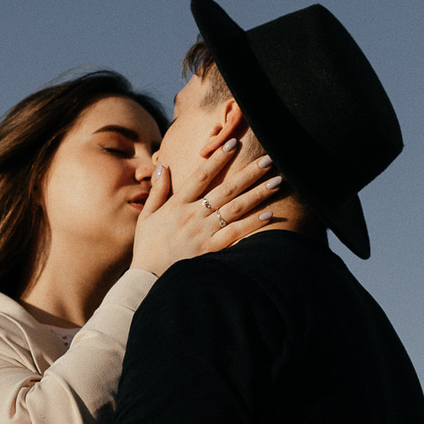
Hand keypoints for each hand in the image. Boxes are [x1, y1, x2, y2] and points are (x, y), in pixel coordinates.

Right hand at [131, 146, 282, 276]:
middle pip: (226, 189)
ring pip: (235, 208)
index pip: (201, 176)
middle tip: (268, 159)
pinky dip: (253, 223)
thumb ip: (157, 191)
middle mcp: (193, 215)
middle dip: (249, 173)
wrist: (147, 280)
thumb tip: (163, 166)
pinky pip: (236, 234)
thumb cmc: (147, 248)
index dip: (218, 158)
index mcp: (177, 204)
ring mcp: (203, 233)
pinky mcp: (211, 250)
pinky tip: (270, 214)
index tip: (234, 142)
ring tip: (277, 181)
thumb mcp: (147, 217)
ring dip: (258, 194)